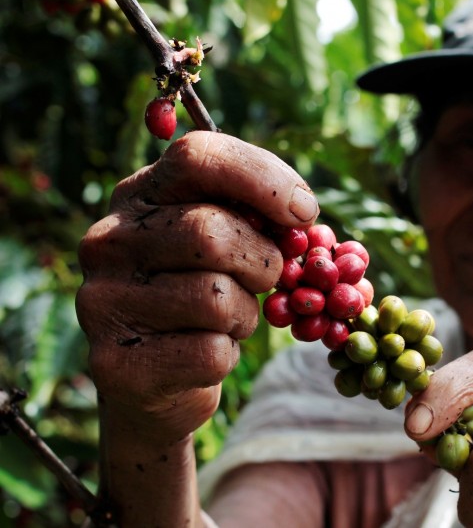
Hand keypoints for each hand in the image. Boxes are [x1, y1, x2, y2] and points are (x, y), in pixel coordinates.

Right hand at [76, 131, 318, 440]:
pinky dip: (228, 354)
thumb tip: (301, 211)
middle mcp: (108, 240)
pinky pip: (211, 352)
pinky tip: (204, 353)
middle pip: (212, 232)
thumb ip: (253, 216)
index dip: (264, 180)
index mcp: (139, 196)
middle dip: (263, 261)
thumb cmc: (204, 295)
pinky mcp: (116, 361)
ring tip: (227, 320)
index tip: (304, 213)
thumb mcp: (225, 243)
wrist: (157, 379)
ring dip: (245, 314)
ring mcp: (103, 300)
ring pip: (216, 297)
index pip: (199, 157)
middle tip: (267, 277)